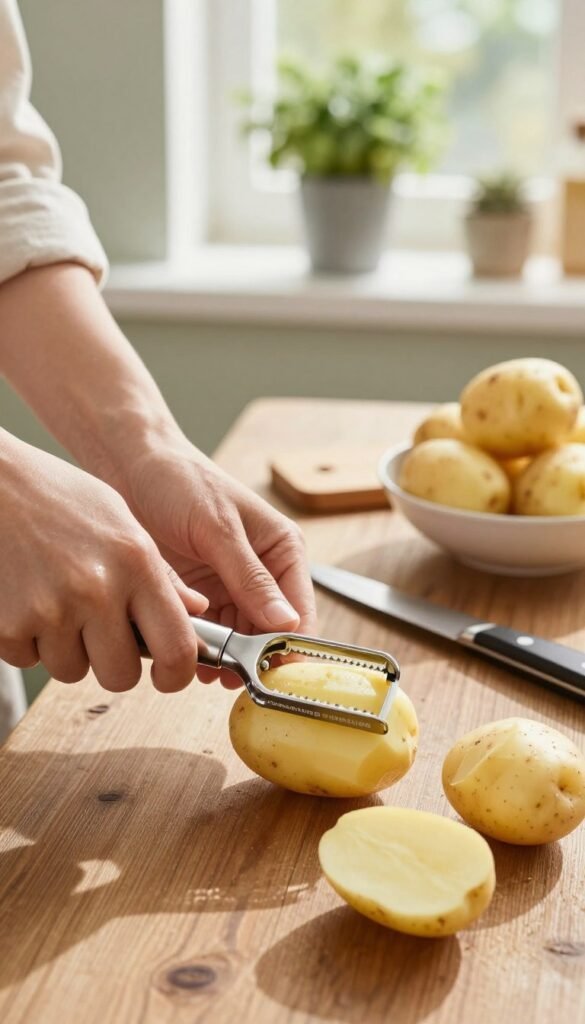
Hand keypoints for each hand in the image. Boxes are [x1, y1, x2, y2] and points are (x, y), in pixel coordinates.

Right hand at [0, 434, 207, 691]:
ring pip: (72, 670)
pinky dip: (28, 640)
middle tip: (101, 634)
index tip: (166, 675)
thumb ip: (161, 574)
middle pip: (121, 676)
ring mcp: (49, 611)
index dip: (175, 675)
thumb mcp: (122, 523)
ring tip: (57, 602)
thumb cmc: (59, 498)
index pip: (176, 649)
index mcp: (136, 564)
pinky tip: (26, 598)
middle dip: (113, 664)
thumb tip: (196, 612)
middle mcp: (97, 591)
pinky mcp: (8, 625)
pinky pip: (28, 659)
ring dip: (67, 650)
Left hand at [124, 436, 317, 683]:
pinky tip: (188, 654)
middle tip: (228, 676)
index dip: (289, 647)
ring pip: (238, 640)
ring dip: (223, 656)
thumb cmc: (181, 481)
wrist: (131, 466)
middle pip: (269, 634)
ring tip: (204, 667)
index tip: (271, 673)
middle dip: (250, 657)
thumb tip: (287, 623)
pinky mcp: (201, 596)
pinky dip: (199, 646)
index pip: (300, 612)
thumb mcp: (217, 528)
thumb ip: (250, 578)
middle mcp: (263, 574)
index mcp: (283, 551)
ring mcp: (231, 588)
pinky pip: (208, 633)